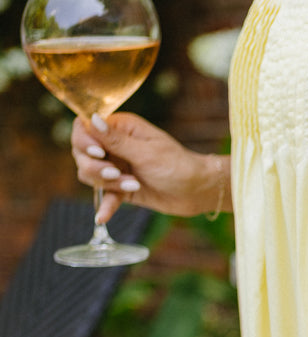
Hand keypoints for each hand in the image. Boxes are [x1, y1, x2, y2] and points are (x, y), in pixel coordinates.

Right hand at [72, 112, 226, 223]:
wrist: (197, 191)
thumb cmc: (177, 166)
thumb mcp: (146, 153)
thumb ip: (116, 140)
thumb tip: (92, 118)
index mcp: (120, 128)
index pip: (84, 128)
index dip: (84, 141)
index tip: (98, 153)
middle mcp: (114, 145)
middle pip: (81, 153)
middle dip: (94, 167)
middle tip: (115, 174)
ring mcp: (116, 167)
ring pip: (89, 175)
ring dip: (106, 184)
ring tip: (132, 185)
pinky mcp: (121, 188)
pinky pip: (104, 195)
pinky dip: (104, 205)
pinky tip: (102, 218)